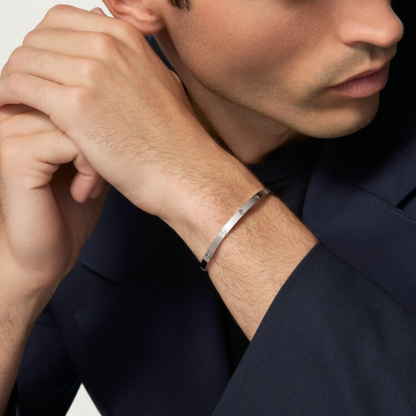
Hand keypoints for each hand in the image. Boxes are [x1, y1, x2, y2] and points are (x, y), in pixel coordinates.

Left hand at [0, 5, 218, 224]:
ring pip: (23, 60)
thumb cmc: (174, 140)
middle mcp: (107, 45)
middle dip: (24, 64)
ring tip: (14, 105)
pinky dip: (6, 98)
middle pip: (37, 39)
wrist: (185, 171)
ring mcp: (92, 72)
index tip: (39, 70)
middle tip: (22, 91)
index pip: (59, 22)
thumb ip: (131, 61)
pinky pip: (18, 86)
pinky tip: (10, 114)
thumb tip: (108, 48)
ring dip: (12, 82)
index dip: (42, 47)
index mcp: (124, 37)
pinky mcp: (77, 105)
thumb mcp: (159, 83)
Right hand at [0, 104, 108, 302]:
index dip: (102, 121)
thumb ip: (96, 122)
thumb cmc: (70, 209)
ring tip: (92, 182)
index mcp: (29, 110)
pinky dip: (89, 168)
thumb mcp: (90, 155)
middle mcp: (13, 114)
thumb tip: (122, 94)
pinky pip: (69, 142)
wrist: (46, 253)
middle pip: (77, 98)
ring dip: (98, 155)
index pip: (75, 87)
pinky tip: (83, 192)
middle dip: (100, 135)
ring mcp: (9, 132)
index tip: (106, 154)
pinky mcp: (15, 155)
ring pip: (77, 119)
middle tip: (101, 169)